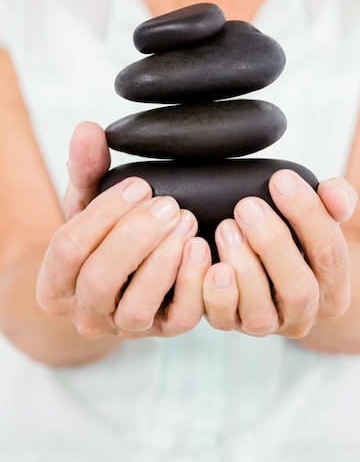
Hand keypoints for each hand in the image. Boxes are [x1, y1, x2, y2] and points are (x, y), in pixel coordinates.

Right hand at [37, 122, 210, 339]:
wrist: (119, 285)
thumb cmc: (101, 241)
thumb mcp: (88, 206)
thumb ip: (87, 170)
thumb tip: (88, 130)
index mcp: (55, 283)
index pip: (68, 249)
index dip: (104, 213)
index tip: (139, 184)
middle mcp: (84, 313)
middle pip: (100, 280)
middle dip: (135, 237)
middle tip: (168, 204)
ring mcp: (124, 327)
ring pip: (137, 307)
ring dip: (164, 262)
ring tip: (186, 221)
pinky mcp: (162, 331)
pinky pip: (178, 319)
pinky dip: (193, 286)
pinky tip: (202, 250)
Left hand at [203, 170, 356, 337]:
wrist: (269, 273)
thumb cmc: (296, 241)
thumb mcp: (320, 218)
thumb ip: (335, 200)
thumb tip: (333, 191)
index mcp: (334, 288)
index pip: (329, 253)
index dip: (307, 215)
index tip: (281, 181)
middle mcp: (304, 314)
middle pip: (298, 289)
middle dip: (272, 245)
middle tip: (247, 207)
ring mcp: (268, 325)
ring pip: (259, 312)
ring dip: (242, 269)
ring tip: (226, 229)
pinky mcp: (233, 327)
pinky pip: (223, 320)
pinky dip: (214, 293)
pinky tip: (208, 262)